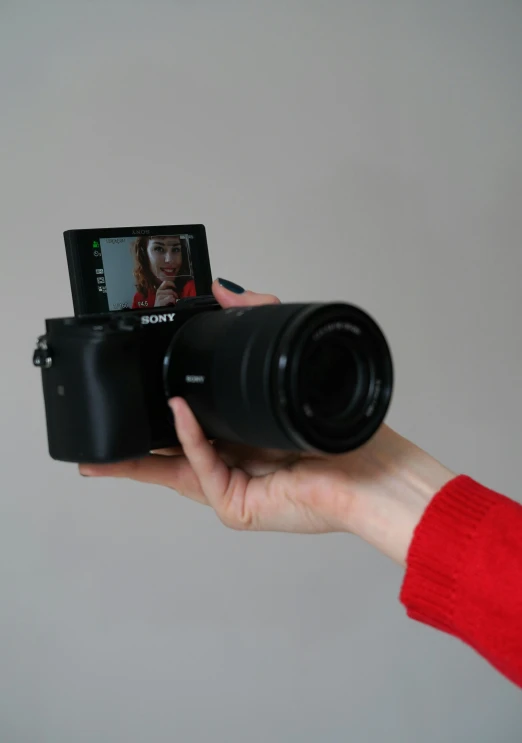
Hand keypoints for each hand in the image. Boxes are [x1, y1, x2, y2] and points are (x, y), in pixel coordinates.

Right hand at [80, 279, 454, 564]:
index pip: (192, 430)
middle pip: (170, 458)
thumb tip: (226, 292)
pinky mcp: (237, 505)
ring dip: (137, 458)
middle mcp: (234, 465)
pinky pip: (202, 468)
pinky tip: (178, 413)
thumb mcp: (286, 370)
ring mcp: (233, 487)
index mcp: (241, 438)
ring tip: (102, 450)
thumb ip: (256, 327)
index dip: (161, 419)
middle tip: (96, 444)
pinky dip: (188, 438)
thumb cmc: (339, 431)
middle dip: (131, 451)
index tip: (137, 400)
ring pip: (172, 472)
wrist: (371, 471)